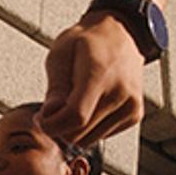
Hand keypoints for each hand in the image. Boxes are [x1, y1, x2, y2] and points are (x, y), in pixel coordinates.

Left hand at [37, 15, 144, 147]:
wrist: (121, 34)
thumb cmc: (88, 41)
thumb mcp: (61, 53)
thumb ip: (55, 87)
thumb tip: (49, 116)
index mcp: (100, 74)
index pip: (76, 116)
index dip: (52, 125)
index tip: (41, 119)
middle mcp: (120, 93)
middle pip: (80, 133)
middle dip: (60, 126)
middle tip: (55, 107)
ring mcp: (130, 106)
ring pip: (89, 140)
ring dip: (75, 128)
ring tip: (74, 102)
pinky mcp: (134, 116)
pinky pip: (101, 137)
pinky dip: (90, 127)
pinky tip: (90, 105)